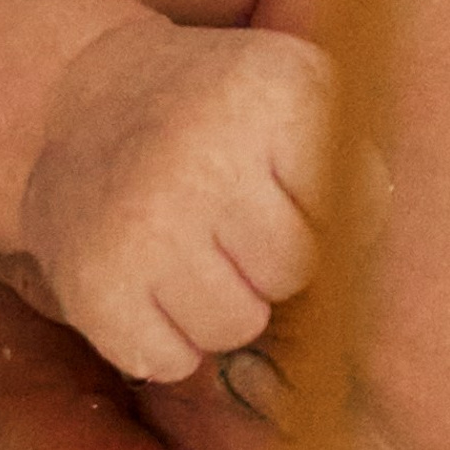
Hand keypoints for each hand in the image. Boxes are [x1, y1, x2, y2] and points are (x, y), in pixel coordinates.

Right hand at [20, 17, 326, 383]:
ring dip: (227, 305)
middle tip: (238, 223)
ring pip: (237, 325)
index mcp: (273, 92)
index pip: (351, 212)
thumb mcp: (299, 88)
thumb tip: (363, 255)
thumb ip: (353, 159)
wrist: (86, 99)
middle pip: (293, 271)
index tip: (289, 188)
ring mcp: (144, 221)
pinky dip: (170, 339)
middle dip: (276, 262)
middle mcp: (206, 153)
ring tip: (198, 249)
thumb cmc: (220, 106)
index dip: (326, 215)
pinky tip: (153, 280)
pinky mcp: (93, 284)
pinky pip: (171, 361)